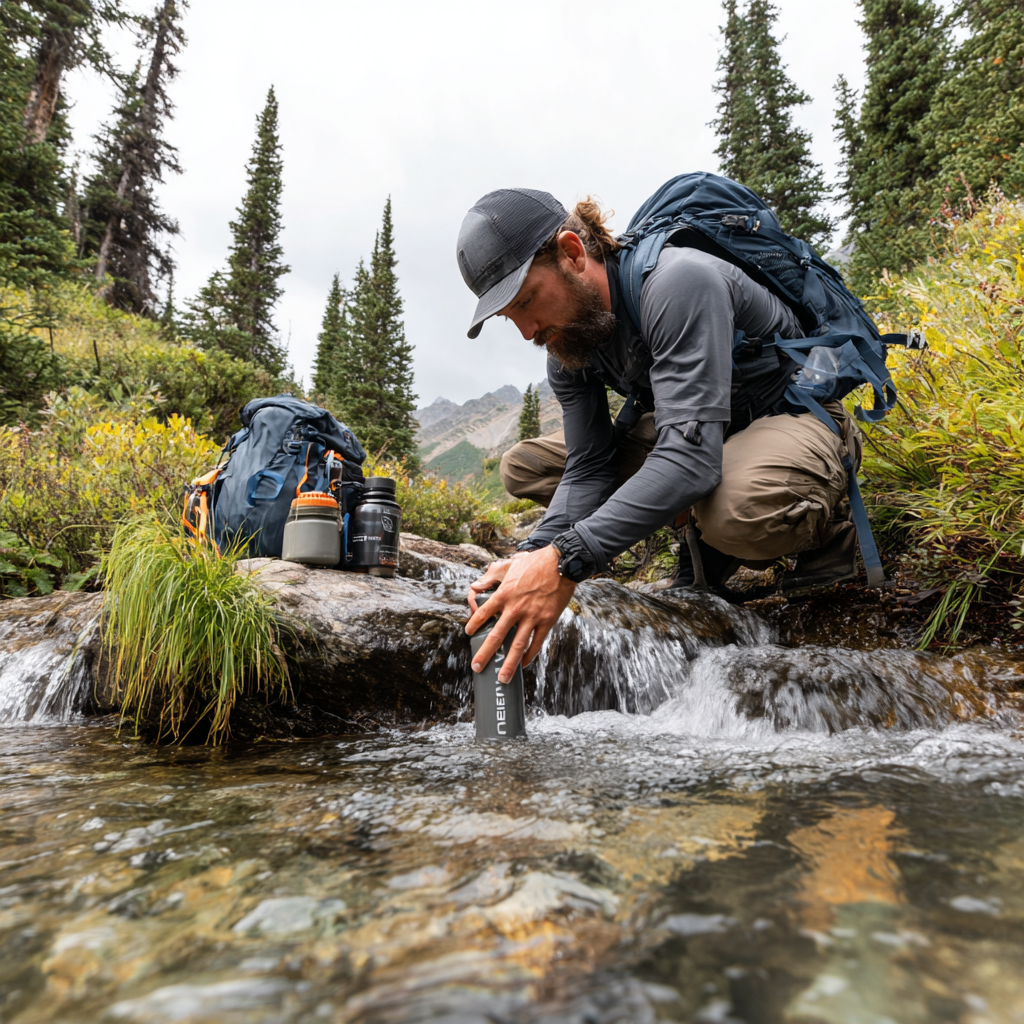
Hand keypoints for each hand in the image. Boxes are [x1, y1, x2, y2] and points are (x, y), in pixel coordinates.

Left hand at [465, 546, 575, 682]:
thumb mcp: (509, 565)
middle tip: (477, 667)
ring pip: (517, 645)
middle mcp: (515, 608)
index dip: (474, 625)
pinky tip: (523, 664)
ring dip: (508, 663)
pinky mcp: (547, 621)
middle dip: (485, 654)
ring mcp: (532, 616)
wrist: (561, 563)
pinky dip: (529, 656)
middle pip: (496, 636)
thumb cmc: (535, 562)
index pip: (483, 614)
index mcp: (504, 594)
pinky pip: (536, 643)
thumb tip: (475, 586)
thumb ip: (491, 576)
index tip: (468, 633)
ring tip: (502, 677)